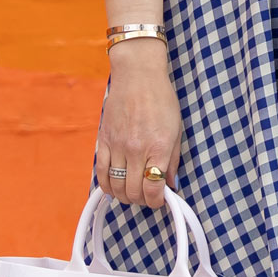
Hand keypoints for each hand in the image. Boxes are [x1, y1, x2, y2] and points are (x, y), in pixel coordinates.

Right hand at [97, 43, 182, 207]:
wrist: (138, 74)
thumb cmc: (161, 98)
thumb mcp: (176, 129)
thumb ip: (173, 158)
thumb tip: (170, 183)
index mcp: (159, 147)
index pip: (153, 189)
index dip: (156, 202)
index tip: (158, 200)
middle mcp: (137, 149)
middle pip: (134, 192)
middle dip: (141, 200)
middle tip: (146, 195)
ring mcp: (118, 145)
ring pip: (116, 186)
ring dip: (124, 195)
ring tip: (131, 191)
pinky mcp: (103, 140)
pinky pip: (101, 172)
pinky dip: (106, 185)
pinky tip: (113, 186)